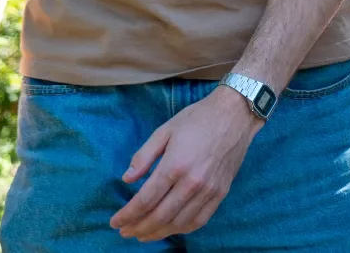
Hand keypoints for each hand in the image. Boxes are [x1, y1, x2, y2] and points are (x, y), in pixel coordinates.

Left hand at [110, 85, 263, 240]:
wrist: (235, 115)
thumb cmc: (197, 119)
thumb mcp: (165, 130)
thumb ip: (144, 156)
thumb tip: (126, 179)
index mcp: (174, 165)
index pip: (145, 200)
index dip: (127, 214)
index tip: (115, 222)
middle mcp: (192, 182)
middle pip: (160, 216)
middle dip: (138, 227)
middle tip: (125, 231)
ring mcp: (209, 190)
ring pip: (179, 222)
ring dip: (158, 232)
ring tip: (143, 234)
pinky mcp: (221, 193)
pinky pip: (200, 220)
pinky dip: (182, 229)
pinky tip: (170, 228)